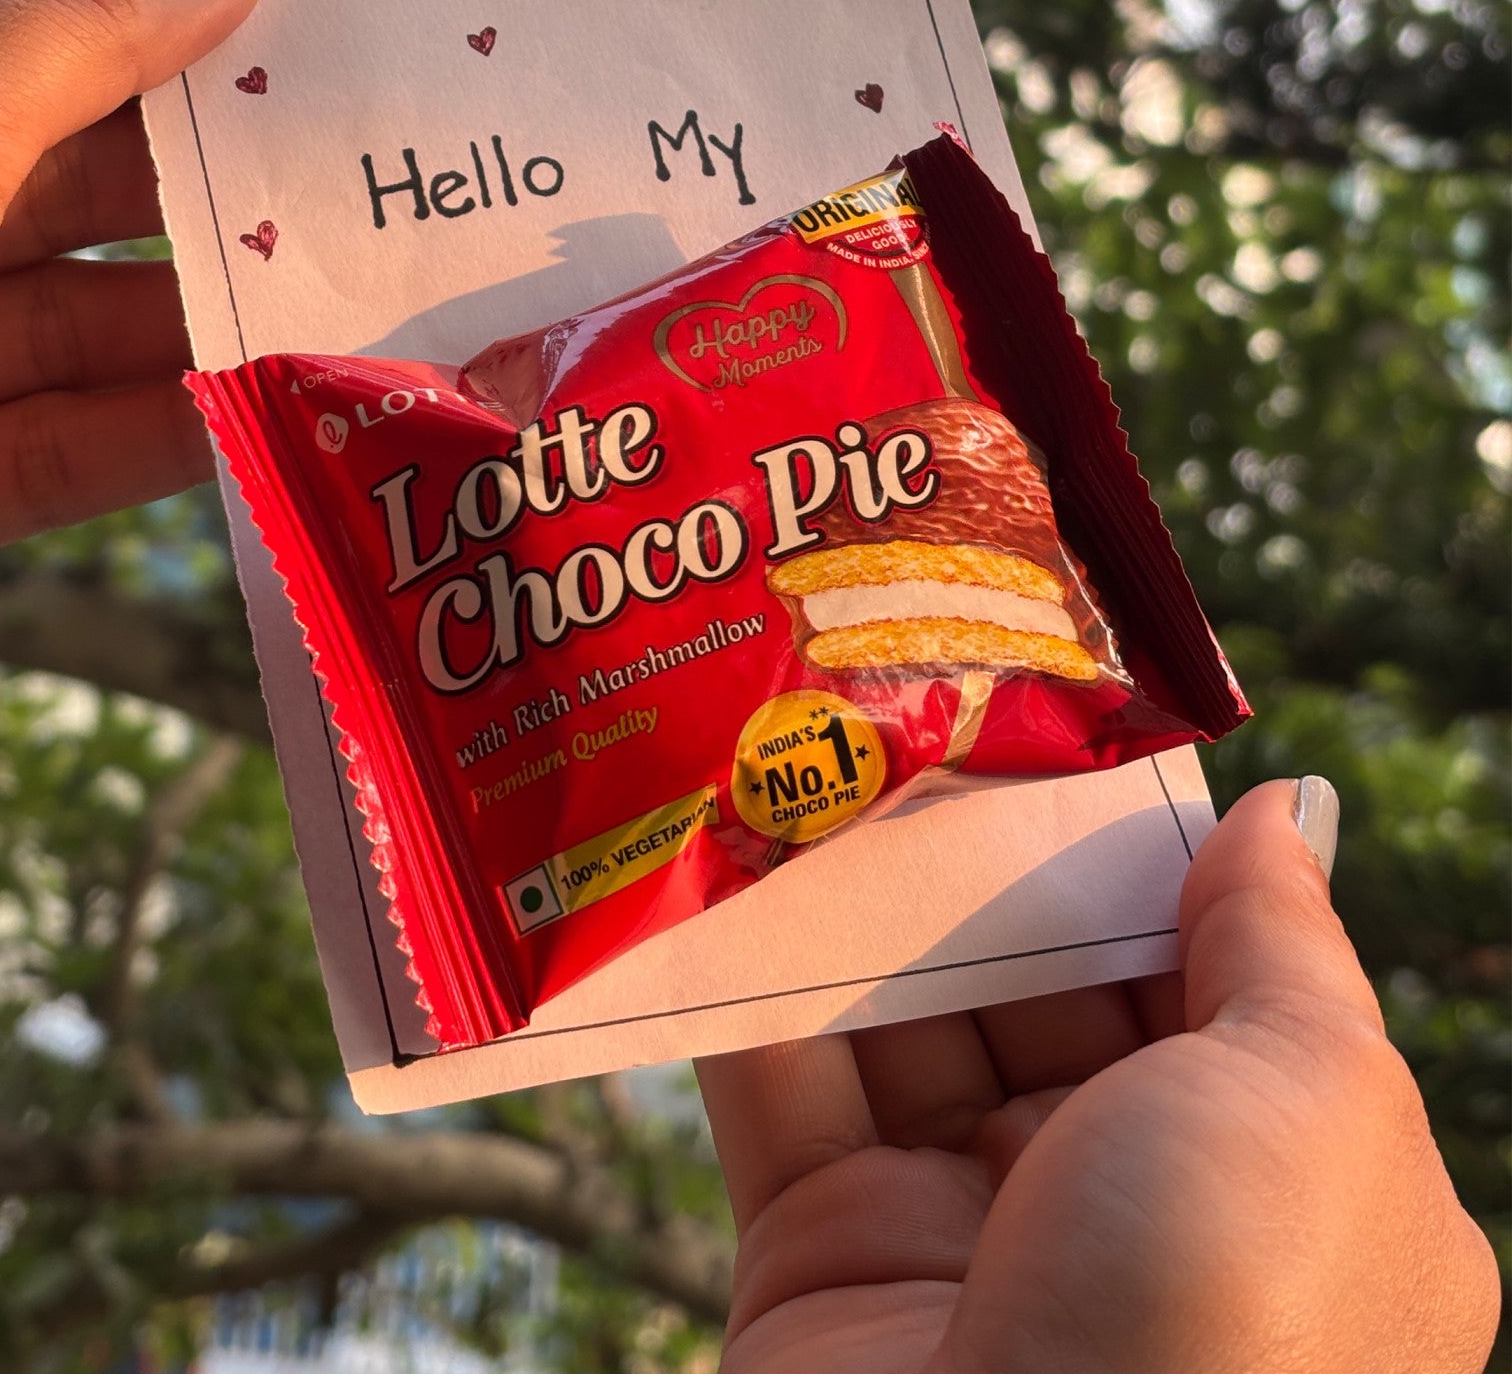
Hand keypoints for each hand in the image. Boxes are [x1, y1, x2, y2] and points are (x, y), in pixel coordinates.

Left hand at [0, 0, 274, 709]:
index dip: (154, 46)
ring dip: (186, 338)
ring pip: (57, 338)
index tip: (293, 57)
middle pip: (48, 199)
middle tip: (338, 204)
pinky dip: (142, 441)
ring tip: (321, 322)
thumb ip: (67, 45)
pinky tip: (249, 424)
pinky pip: (41, 454)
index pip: (9, 50)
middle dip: (192, 207)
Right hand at [699, 780, 1498, 1372]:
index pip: (1190, 963)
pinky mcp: (821, 1254)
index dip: (1126, 844)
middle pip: (1032, 977)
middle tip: (898, 713)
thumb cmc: (1223, 1320)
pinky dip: (743, 985)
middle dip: (970, 857)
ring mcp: (959, 1228)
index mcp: (1267, 1170)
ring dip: (846, 899)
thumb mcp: (1311, 1105)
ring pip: (896, 1018)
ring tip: (794, 756)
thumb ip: (1282, 943)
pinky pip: (781, 1090)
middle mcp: (1117, 1198)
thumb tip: (1293, 806)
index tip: (1049, 724)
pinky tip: (714, 871)